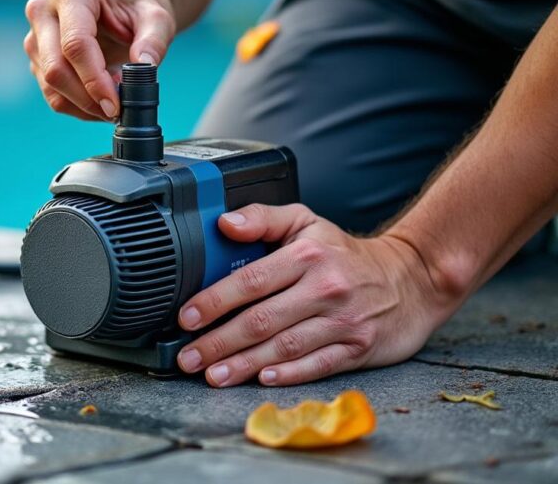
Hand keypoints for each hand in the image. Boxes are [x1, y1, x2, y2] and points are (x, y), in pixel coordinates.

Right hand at [24, 0, 175, 120]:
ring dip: (85, 105)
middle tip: (119, 110)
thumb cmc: (139, 9)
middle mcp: (43, 10)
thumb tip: (144, 67)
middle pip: (56, 68)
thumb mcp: (158, 18)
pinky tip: (102, 101)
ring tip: (116, 101)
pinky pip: (53, 95)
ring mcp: (35, 37)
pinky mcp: (38, 60)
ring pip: (52, 87)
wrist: (126, 9)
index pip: (75, 44)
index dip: (94, 80)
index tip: (116, 105)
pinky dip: (79, 107)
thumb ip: (154, 41)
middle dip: (88, 98)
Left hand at [176, 203, 457, 386]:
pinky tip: (262, 379)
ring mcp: (343, 321)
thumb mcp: (306, 222)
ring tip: (213, 375)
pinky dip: (290, 375)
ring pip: (285, 347)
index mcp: (306, 255)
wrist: (411, 279)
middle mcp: (324, 288)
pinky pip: (317, 365)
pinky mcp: (358, 348)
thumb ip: (262, 218)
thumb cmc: (345, 254)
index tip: (186, 317)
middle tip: (188, 357)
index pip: (251, 281)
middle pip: (262, 320)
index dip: (215, 301)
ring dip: (244, 364)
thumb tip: (224, 222)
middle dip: (219, 342)